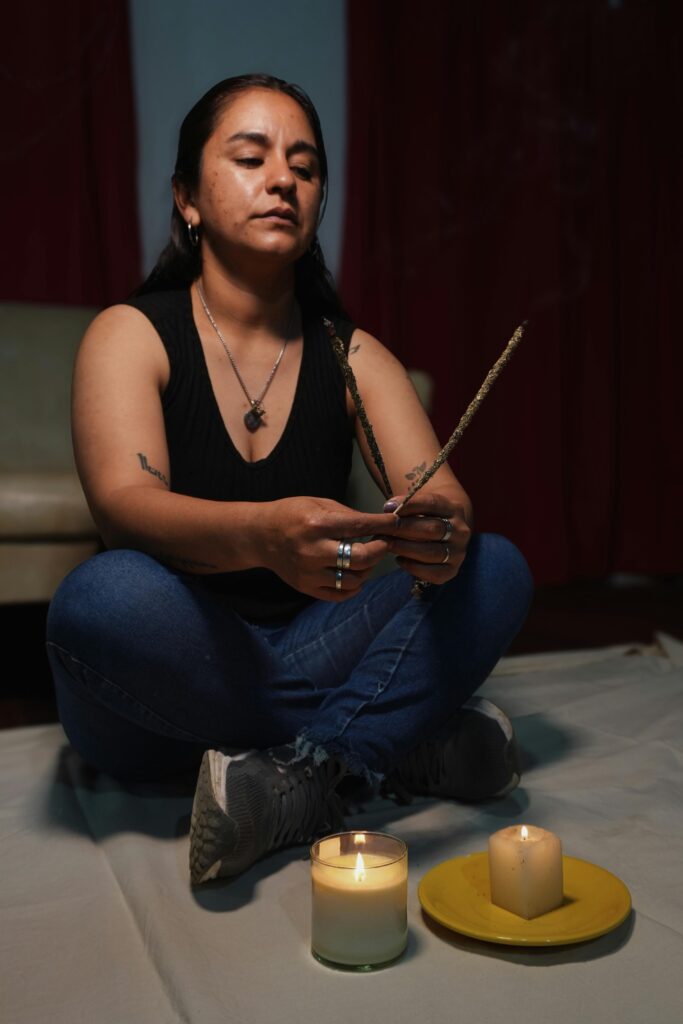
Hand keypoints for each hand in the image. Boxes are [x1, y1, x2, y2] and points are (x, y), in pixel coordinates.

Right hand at [260, 496, 398, 600]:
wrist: (259, 536)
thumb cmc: (291, 514)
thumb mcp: (318, 504)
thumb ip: (348, 515)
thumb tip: (379, 523)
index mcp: (317, 525)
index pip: (360, 526)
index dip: (383, 525)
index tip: (396, 523)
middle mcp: (313, 551)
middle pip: (361, 558)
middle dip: (380, 549)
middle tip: (384, 542)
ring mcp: (309, 572)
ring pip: (354, 580)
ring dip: (367, 568)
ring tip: (366, 557)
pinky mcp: (306, 587)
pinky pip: (339, 594)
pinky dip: (353, 587)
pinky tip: (354, 574)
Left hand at [381, 491, 470, 584]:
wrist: (443, 535)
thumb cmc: (424, 518)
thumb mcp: (419, 507)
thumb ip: (405, 506)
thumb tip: (389, 508)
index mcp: (453, 509)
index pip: (433, 503)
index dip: (410, 505)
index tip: (388, 507)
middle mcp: (461, 531)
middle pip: (433, 529)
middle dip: (404, 529)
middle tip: (383, 530)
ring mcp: (458, 552)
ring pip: (432, 552)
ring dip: (406, 548)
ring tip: (388, 545)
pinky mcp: (452, 570)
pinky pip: (434, 573)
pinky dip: (414, 568)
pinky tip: (400, 560)